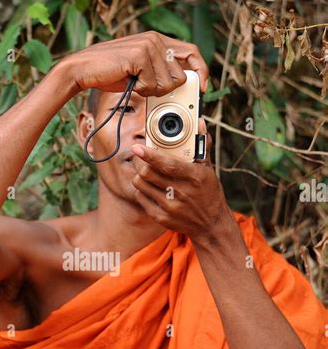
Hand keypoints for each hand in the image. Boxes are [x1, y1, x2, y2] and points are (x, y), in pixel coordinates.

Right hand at [59, 31, 208, 96]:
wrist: (83, 69)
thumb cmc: (111, 73)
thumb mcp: (141, 71)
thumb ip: (161, 72)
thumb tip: (183, 83)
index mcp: (159, 40)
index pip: (192, 53)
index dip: (201, 71)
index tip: (201, 88)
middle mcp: (156, 39)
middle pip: (181, 75)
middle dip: (167, 90)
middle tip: (146, 88)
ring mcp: (149, 45)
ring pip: (167, 83)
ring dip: (150, 90)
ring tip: (133, 81)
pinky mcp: (140, 55)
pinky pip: (152, 85)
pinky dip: (140, 89)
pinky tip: (127, 80)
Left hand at [130, 119, 233, 246]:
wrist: (211, 225)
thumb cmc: (209, 193)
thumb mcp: (209, 170)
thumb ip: (202, 146)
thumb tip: (200, 123)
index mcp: (195, 177)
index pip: (168, 165)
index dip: (150, 155)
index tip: (138, 147)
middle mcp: (182, 193)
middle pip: (148, 174)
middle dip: (139, 162)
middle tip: (139, 157)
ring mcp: (170, 207)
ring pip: (141, 185)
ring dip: (139, 175)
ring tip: (144, 171)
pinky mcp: (161, 217)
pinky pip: (141, 198)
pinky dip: (140, 189)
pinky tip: (148, 186)